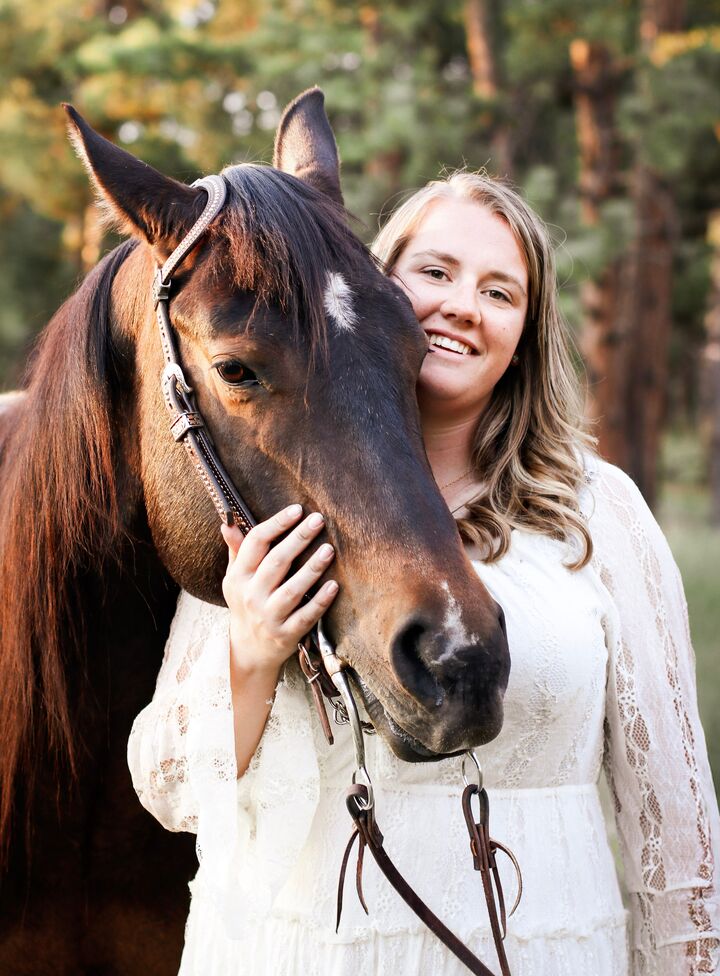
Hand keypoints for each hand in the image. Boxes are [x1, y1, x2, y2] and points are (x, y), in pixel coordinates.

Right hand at [221, 504, 338, 678]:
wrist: (249, 650)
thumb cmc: (245, 604)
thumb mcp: (235, 579)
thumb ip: (237, 550)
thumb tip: (229, 523)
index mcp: (239, 577)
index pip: (255, 543)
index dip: (277, 524)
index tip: (297, 510)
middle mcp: (251, 595)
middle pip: (276, 562)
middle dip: (298, 539)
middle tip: (318, 520)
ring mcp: (268, 616)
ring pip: (292, 590)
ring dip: (312, 568)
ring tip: (329, 550)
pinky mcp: (285, 634)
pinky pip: (305, 616)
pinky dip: (320, 601)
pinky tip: (334, 586)